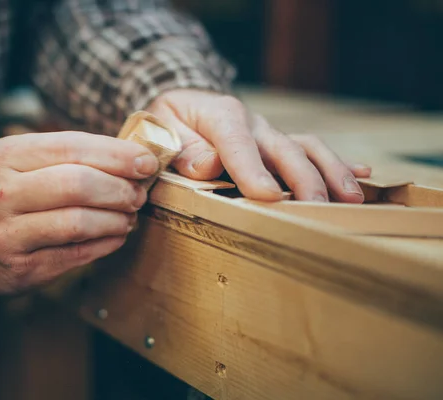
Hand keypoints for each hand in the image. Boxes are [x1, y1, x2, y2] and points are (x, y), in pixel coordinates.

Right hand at [0, 131, 158, 292]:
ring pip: (79, 222)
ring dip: (116, 219)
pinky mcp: (20, 267)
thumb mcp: (20, 164)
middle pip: (77, 184)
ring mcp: (6, 234)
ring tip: (129, 216)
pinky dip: (106, 243)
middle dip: (119, 189)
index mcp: (1, 156)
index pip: (70, 147)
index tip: (146, 162)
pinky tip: (117, 235)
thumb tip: (134, 158)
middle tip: (138, 194)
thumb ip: (68, 156)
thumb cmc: (5, 196)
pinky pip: (76, 253)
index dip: (116, 154)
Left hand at [146, 89, 371, 202]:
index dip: (254, 170)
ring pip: (307, 147)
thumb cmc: (169, 121)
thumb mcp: (161, 128)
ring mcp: (270, 133)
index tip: (268, 196)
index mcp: (221, 115)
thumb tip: (207, 165)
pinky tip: (362, 174)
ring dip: (331, 172)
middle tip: (318, 208)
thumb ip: (182, 148)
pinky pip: (311, 149)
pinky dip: (337, 162)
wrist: (183, 102)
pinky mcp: (278, 143)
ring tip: (351, 198)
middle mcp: (253, 123)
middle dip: (303, 178)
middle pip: (284, 148)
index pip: (238, 143)